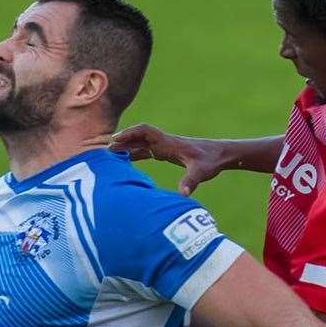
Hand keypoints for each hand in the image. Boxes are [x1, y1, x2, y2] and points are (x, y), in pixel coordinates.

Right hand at [109, 124, 225, 195]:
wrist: (220, 154)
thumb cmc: (211, 160)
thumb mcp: (202, 171)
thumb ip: (191, 181)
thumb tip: (183, 194)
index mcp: (169, 143)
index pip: (146, 132)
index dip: (130, 134)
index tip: (115, 139)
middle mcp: (165, 143)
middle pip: (138, 137)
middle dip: (122, 141)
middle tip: (104, 150)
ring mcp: (165, 147)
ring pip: (140, 144)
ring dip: (126, 147)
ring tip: (109, 155)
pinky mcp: (166, 153)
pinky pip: (146, 151)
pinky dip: (134, 154)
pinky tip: (125, 162)